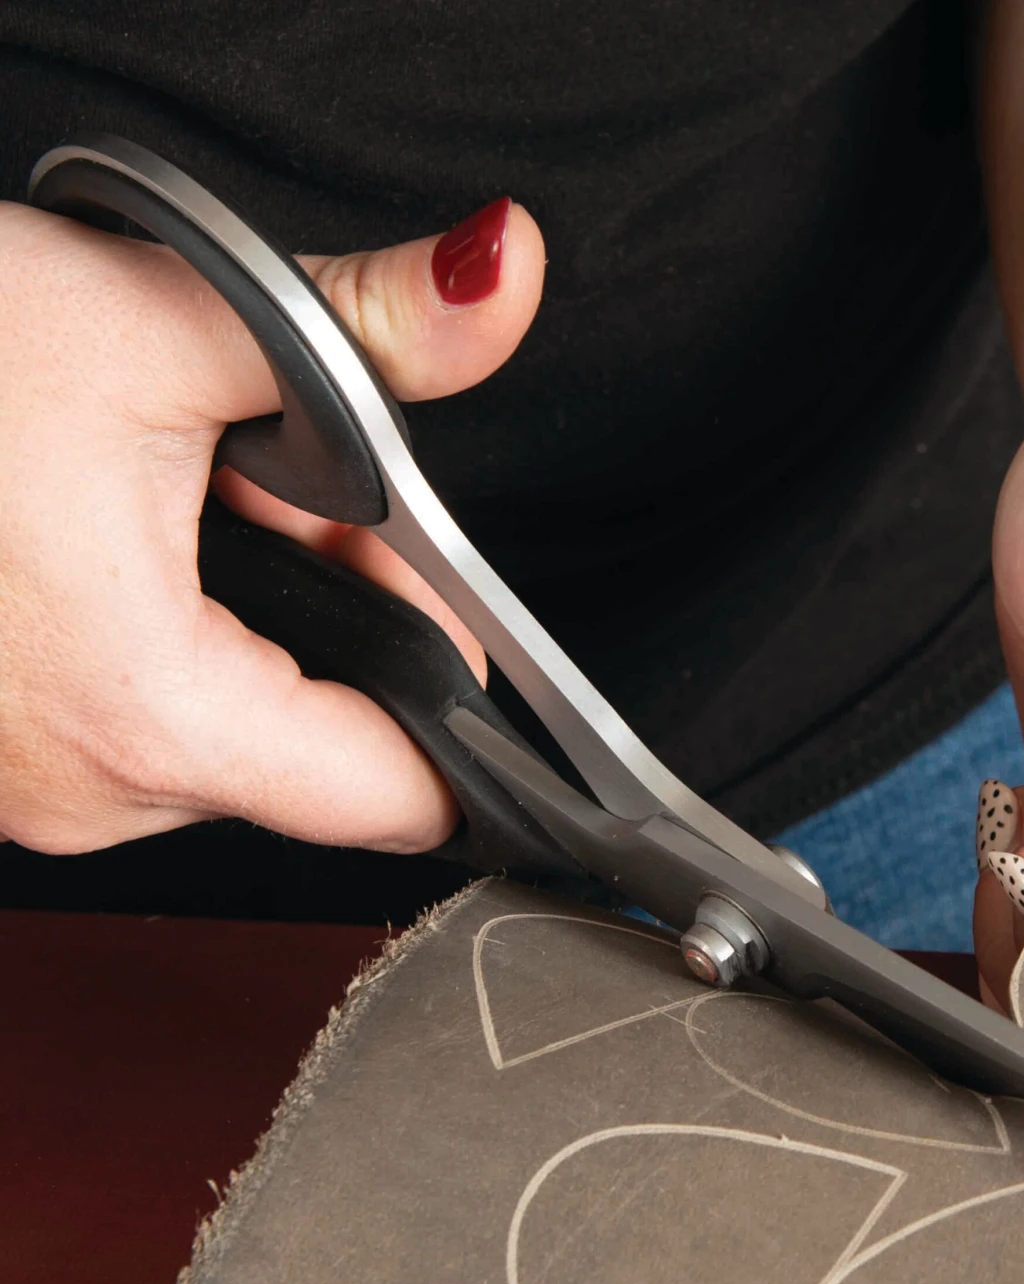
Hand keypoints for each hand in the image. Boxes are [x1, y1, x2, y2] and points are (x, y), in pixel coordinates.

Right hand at [0, 195, 541, 854]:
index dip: (452, 689)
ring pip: (236, 720)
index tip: (441, 598)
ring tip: (170, 489)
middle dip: (339, 603)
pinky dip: (169, 628)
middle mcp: (87, 789)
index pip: (399, 793)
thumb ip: (372, 325)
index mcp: (149, 713)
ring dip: (251, 605)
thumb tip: (499, 276)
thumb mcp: (161, 317)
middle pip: (327, 739)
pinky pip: (144, 716)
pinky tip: (110, 532)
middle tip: (275, 482)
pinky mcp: (0, 758)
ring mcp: (31, 785)